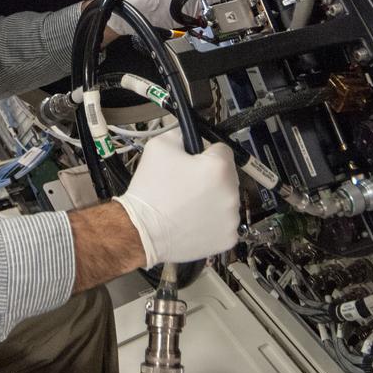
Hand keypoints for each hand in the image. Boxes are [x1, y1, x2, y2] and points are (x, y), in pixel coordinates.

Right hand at [113, 128, 239, 267]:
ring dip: (213, 200)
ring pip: (226, 201)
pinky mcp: (227, 239)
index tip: (193, 163)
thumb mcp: (160, 145)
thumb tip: (189, 134)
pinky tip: (193, 221)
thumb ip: (182, 133)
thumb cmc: (150, 191)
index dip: (205, 154)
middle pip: (227, 177)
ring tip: (187, 205)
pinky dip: (212, 223)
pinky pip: (224, 224)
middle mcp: (231, 193)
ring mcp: (231, 219)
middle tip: (186, 185)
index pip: (223, 150)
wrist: (141, 231)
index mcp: (219, 168)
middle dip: (211, 178)